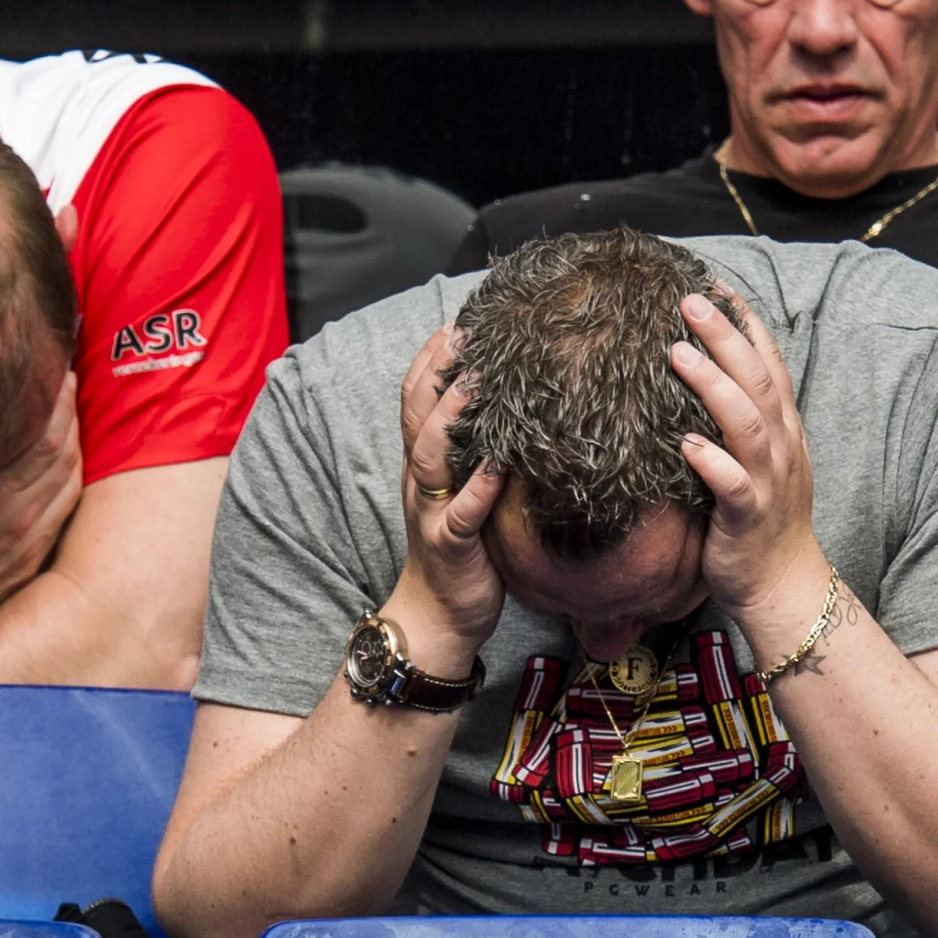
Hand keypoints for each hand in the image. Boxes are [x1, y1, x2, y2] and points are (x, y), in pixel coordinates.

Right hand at [0, 374, 83, 669]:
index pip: (44, 437)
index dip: (56, 400)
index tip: (54, 367)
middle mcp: (18, 522)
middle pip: (65, 455)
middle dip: (68, 415)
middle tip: (65, 381)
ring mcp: (28, 546)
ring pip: (70, 485)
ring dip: (72, 448)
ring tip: (66, 414)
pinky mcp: (30, 563)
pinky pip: (63, 513)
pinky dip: (66, 483)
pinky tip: (61, 463)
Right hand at [391, 321, 506, 661]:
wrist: (438, 617)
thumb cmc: (464, 551)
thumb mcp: (467, 492)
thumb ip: (480, 453)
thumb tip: (521, 409)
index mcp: (424, 465)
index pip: (416, 398)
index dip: (431, 357)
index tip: (459, 320)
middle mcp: (421, 481)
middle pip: (416, 414)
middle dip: (438, 370)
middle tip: (466, 331)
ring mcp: (432, 512)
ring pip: (430, 454)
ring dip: (451, 415)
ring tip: (477, 383)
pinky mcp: (451, 545)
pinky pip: (461, 513)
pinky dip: (477, 486)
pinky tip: (497, 464)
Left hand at [667, 287, 828, 642]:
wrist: (784, 587)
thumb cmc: (760, 525)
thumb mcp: (759, 464)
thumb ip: (740, 424)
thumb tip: (704, 384)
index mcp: (783, 431)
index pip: (768, 365)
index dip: (745, 324)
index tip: (716, 287)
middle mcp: (781, 448)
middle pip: (756, 380)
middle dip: (724, 336)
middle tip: (689, 300)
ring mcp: (768, 481)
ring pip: (746, 422)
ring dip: (713, 384)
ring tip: (677, 352)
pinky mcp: (747, 516)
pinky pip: (732, 483)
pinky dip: (711, 460)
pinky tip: (685, 442)